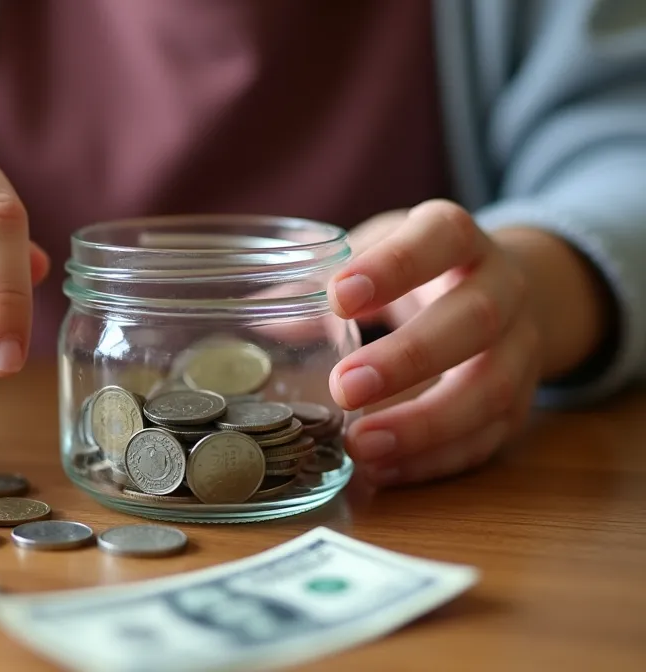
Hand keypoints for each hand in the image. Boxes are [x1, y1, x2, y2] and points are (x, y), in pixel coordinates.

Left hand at [327, 200, 541, 486]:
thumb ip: (321, 280)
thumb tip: (258, 317)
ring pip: (491, 389)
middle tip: (344, 387)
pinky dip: (435, 459)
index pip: (442, 237)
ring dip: (424, 424)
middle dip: (409, 358)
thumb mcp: (375, 254)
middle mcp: (503, 288)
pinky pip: (488, 439)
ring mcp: (521, 349)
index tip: (339, 295)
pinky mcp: (520, 405)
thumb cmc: (421, 270)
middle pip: (474, 319)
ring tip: (360, 445)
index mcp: (459, 238)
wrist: (506, 291)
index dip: (396, 265)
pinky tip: (385, 470)